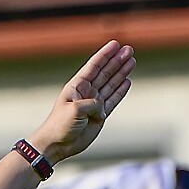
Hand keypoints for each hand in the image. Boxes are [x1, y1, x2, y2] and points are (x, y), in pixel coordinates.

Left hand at [29, 40, 135, 163]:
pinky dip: (120, 90)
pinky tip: (127, 81)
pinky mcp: (99, 115)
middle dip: (117, 61)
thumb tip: (102, 106)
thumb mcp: (75, 110)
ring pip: (110, 84)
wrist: (57, 144)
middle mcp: (85, 93)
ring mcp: (93, 103)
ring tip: (131, 60)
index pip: (93, 67)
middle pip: (104, 72)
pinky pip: (113, 99)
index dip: (104, 55)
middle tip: (129, 49)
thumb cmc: (60, 125)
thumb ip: (92, 103)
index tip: (115, 44)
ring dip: (121, 72)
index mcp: (76, 87)